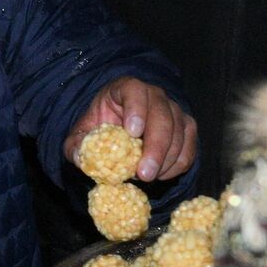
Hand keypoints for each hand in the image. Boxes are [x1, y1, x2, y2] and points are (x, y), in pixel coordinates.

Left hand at [64, 77, 196, 181]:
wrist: (118, 131)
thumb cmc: (100, 130)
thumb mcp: (80, 137)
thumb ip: (77, 147)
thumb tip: (82, 159)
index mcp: (125, 89)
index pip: (134, 90)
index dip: (136, 109)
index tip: (132, 132)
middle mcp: (154, 95)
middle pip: (162, 115)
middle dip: (155, 147)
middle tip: (144, 174)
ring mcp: (173, 110)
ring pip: (179, 133)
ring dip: (166, 160)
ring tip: (147, 177)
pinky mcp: (186, 128)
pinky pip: (189, 148)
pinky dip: (177, 165)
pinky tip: (160, 175)